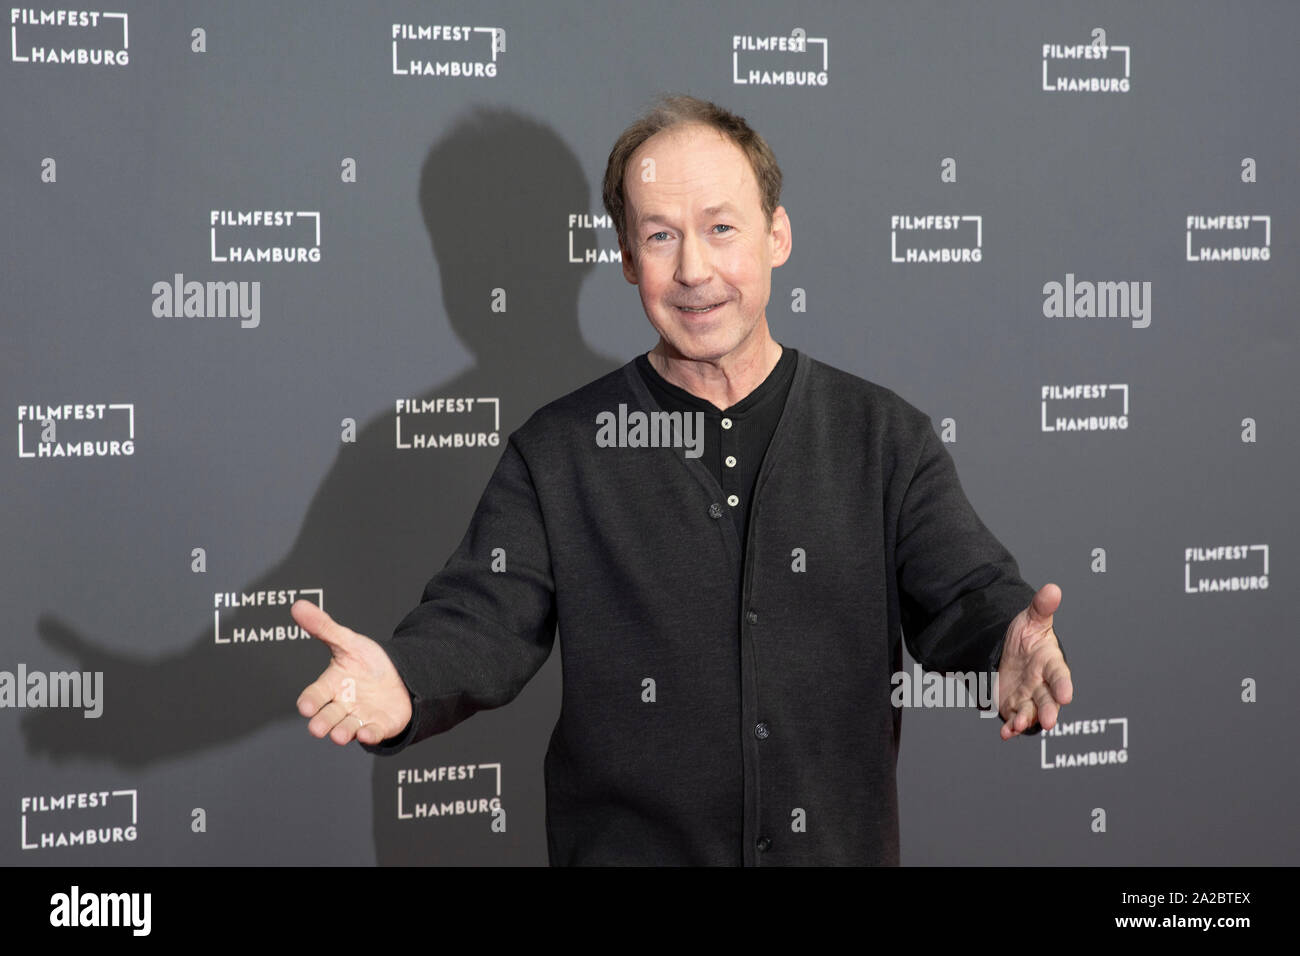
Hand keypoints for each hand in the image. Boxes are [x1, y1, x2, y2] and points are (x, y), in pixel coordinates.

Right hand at [293, 600, 412, 746]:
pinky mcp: (380, 726)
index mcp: (331, 686)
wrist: (399, 674)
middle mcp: (342, 705)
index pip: (314, 695)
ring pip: (347, 729)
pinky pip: (374, 733)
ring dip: (343, 733)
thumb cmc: (367, 662)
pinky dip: (370, 735)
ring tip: (339, 735)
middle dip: (322, 723)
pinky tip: (367, 733)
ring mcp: (360, 717)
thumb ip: (323, 627)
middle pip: (328, 716)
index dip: (309, 702)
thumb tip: (298, 605)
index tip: (305, 707)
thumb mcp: (347, 642)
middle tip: (317, 728)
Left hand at [996, 583, 1072, 739]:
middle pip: (1048, 699)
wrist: (1005, 650)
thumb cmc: (1026, 637)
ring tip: (1019, 725)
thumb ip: (1041, 607)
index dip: (1062, 684)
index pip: (1058, 673)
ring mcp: (1029, 697)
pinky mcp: (1014, 706)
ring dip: (1027, 720)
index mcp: (1049, 662)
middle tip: (1050, 721)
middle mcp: (1042, 683)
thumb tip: (1052, 588)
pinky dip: (1011, 727)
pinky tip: (1005, 733)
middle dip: (1049, 710)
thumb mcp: (1031, 620)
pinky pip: (1014, 719)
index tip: (1066, 694)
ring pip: (1031, 712)